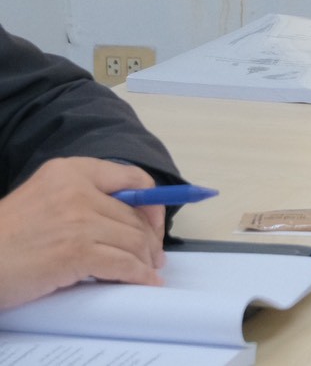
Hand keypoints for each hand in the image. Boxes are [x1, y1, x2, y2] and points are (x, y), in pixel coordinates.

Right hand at [0, 158, 166, 310]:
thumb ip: (82, 198)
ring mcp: (79, 220)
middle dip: (149, 238)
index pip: (132, 178)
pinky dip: (138, 275)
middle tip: (153, 256)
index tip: (153, 223)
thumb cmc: (5, 237)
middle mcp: (78, 189)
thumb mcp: (44, 199)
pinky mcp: (77, 252)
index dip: (150, 203)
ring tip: (148, 271)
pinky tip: (142, 281)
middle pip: (134, 215)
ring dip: (146, 260)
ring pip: (133, 240)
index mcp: (70, 170)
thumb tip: (128, 218)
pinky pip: (123, 263)